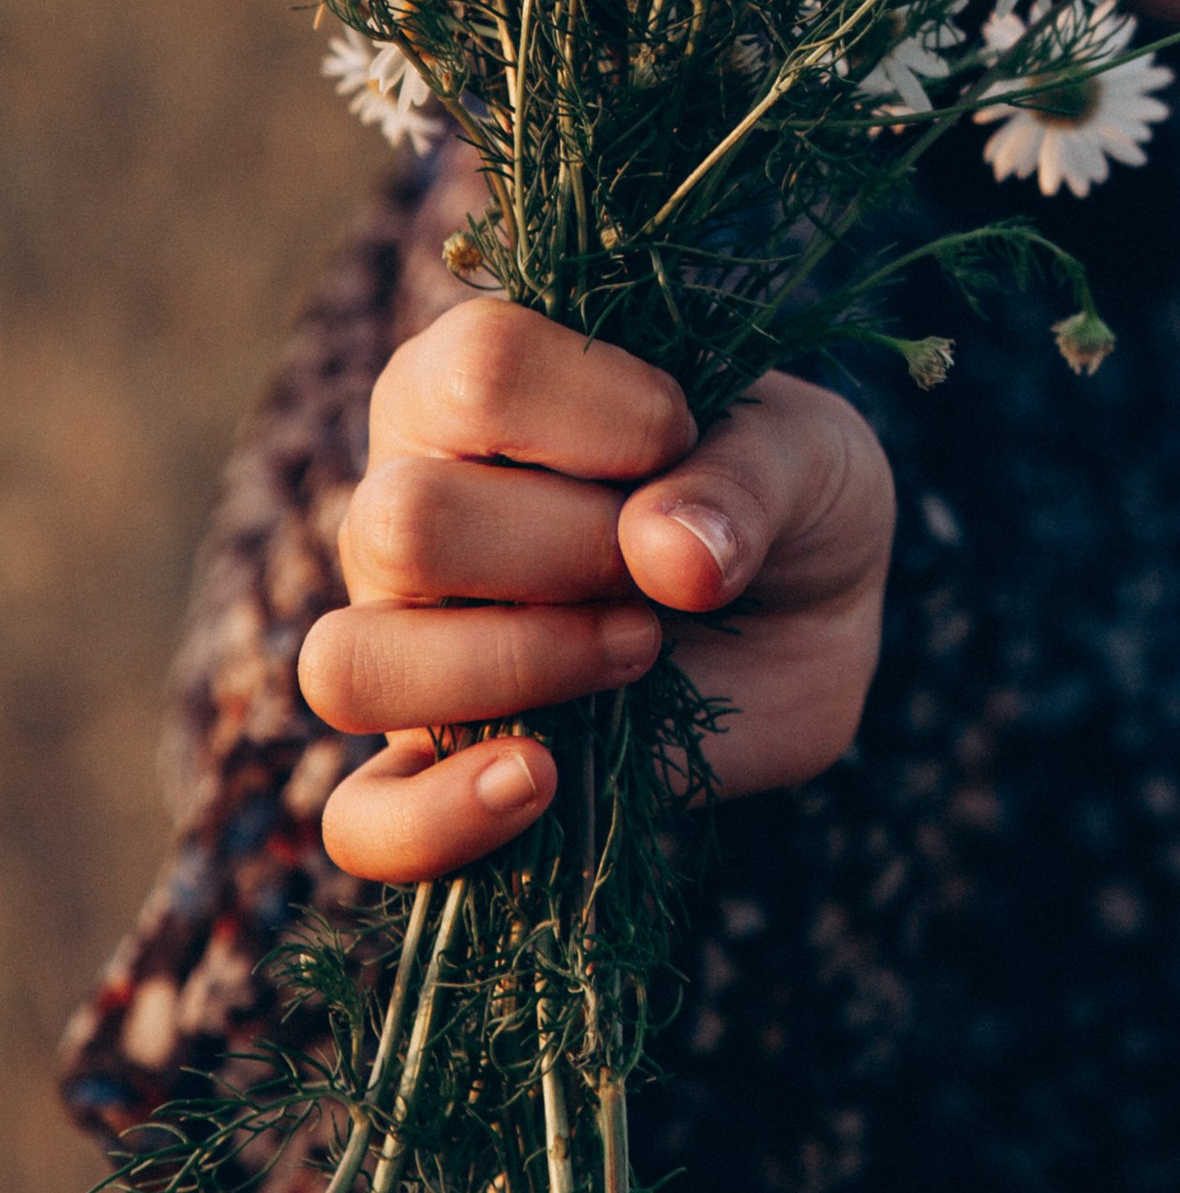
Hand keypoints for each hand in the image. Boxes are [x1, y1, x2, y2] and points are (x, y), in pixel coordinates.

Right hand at [300, 299, 894, 883]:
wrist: (811, 621)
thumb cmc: (778, 497)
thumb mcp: (810, 454)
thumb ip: (749, 477)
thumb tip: (663, 554)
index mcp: (467, 390)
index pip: (476, 369)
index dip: (607, 413)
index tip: (684, 434)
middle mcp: (402, 507)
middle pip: (403, 522)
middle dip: (570, 550)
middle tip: (660, 566)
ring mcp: (403, 645)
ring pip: (355, 664)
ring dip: (516, 665)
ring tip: (636, 650)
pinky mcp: (434, 770)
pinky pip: (365, 822)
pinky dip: (439, 818)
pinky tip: (539, 782)